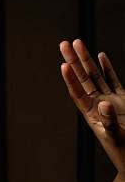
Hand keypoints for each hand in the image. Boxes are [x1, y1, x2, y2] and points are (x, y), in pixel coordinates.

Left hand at [60, 39, 124, 175]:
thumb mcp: (117, 139)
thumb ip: (110, 121)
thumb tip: (104, 103)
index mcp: (91, 115)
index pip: (77, 93)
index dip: (70, 79)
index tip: (63, 64)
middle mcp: (97, 105)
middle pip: (82, 79)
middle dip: (73, 61)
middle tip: (63, 43)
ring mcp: (110, 101)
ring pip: (96, 76)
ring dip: (87, 60)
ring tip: (77, 43)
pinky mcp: (124, 101)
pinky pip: (114, 81)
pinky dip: (108, 68)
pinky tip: (101, 55)